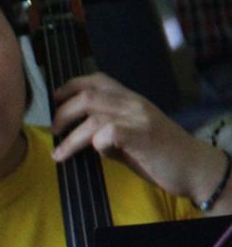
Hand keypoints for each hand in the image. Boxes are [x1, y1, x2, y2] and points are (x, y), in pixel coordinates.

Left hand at [52, 73, 227, 207]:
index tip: (54, 99)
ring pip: (93, 116)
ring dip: (70, 135)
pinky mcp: (141, 136)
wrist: (193, 167)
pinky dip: (94, 144)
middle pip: (88, 95)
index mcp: (131, 99)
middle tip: (54, 131)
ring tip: (60, 152)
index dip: (70, 86)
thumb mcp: (129, 134)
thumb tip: (74, 132)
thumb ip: (106, 128)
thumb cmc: (159, 154)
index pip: (97, 79)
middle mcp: (134, 103)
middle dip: (63, 112)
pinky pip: (107, 133)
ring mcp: (138, 118)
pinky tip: (96, 155)